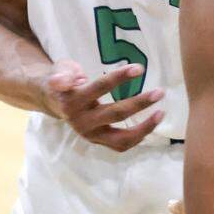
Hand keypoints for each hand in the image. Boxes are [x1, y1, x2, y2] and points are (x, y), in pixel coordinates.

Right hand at [41, 60, 164, 151]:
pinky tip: (151, 124)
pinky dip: (138, 137)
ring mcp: (90, 135)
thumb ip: (62, 75)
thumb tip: (58, 80)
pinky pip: (121, 145)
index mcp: (72, 101)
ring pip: (121, 138)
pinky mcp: (97, 141)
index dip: (119, 78)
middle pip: (115, 114)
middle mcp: (81, 121)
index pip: (100, 87)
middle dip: (140, 103)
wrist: (52, 100)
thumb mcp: (59, 69)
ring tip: (161, 113)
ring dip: (144, 127)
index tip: (139, 68)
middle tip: (160, 92)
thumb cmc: (61, 79)